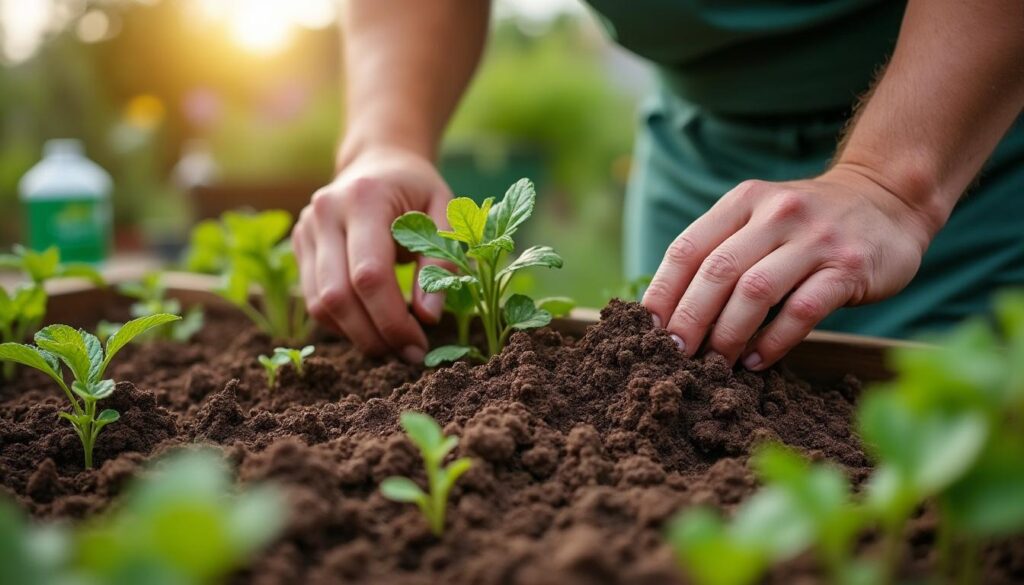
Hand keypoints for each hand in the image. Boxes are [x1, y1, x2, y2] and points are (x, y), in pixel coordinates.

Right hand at [293, 146, 452, 361]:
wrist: (379, 160)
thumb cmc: (417, 190)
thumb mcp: (445, 213)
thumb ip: (441, 262)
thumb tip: (428, 317)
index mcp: (363, 199)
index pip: (369, 275)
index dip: (393, 319)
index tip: (419, 344)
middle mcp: (325, 212)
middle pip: (337, 296)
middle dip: (374, 335)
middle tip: (407, 354)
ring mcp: (305, 229)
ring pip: (319, 305)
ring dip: (357, 336)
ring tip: (392, 345)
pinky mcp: (298, 246)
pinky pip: (313, 301)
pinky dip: (343, 324)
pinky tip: (372, 325)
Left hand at [642, 166, 935, 369]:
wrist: (890, 198)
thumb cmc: (809, 223)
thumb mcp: (761, 217)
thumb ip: (722, 249)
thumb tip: (669, 310)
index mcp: (744, 201)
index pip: (688, 248)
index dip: (663, 292)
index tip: (646, 330)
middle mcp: (776, 214)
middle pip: (716, 271)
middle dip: (689, 319)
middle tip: (674, 355)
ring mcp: (815, 239)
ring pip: (755, 292)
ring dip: (728, 334)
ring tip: (713, 364)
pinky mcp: (849, 267)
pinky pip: (802, 310)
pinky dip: (774, 341)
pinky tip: (756, 362)